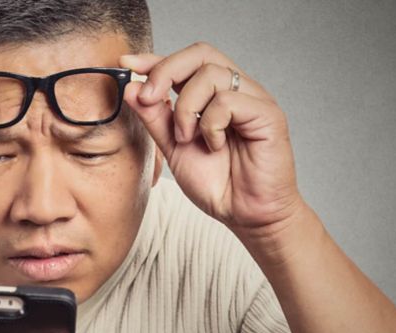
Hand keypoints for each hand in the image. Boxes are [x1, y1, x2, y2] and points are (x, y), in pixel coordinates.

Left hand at [121, 42, 306, 242]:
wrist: (245, 216)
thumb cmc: (217, 183)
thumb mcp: (174, 148)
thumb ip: (155, 118)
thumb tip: (131, 88)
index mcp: (213, 95)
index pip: (185, 62)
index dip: (155, 59)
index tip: (126, 63)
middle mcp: (235, 91)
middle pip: (200, 54)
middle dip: (166, 71)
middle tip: (147, 98)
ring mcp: (254, 99)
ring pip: (211, 75)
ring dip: (186, 107)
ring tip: (186, 138)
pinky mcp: (268, 114)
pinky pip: (229, 101)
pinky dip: (211, 124)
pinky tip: (214, 146)